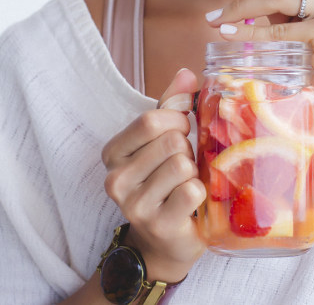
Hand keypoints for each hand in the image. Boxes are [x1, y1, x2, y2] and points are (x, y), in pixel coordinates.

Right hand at [101, 69, 205, 282]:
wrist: (165, 240)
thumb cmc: (165, 182)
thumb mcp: (162, 140)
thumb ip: (171, 105)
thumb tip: (186, 73)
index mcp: (113, 152)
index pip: (151, 120)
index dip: (177, 121)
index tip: (182, 133)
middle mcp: (116, 179)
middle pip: (170, 141)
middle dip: (187, 149)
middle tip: (183, 165)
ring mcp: (134, 205)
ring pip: (182, 165)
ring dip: (194, 172)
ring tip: (185, 184)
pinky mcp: (158, 224)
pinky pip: (192, 190)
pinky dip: (201, 193)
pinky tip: (191, 203)